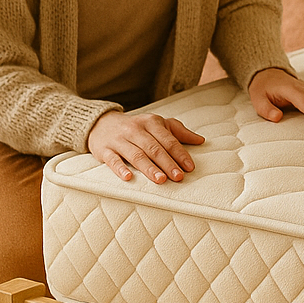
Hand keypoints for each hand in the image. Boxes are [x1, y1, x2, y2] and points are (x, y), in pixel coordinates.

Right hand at [87, 111, 204, 183]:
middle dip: (167, 163)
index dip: (179, 153)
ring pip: (136, 155)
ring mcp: (119, 140)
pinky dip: (120, 169)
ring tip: (160, 180)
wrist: (102, 123)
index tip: (189, 167)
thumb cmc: (136, 127)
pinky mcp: (104, 150)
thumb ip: (179, 132)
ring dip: (149, 168)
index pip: (168, 139)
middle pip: (153, 148)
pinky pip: (113, 160)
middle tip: (178, 177)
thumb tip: (201, 140)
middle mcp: (135, 130)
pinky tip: (129, 178)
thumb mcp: (157, 124)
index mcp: (150, 122)